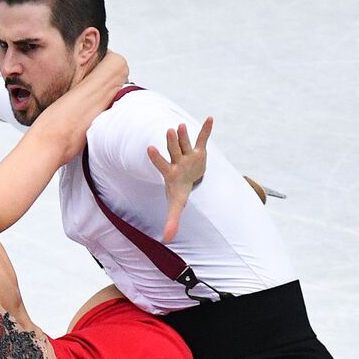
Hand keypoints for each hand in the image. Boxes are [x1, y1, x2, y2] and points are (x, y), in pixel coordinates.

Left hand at [146, 116, 212, 240]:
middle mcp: (177, 161)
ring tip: (181, 125)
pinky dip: (206, 129)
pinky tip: (210, 118)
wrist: (188, 179)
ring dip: (184, 134)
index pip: (161, 164)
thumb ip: (172, 221)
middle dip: (171, 142)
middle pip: (173, 150)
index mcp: (170, 173)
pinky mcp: (198, 150)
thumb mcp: (177, 205)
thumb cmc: (179, 191)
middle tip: (169, 131)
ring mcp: (187, 154)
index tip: (149, 148)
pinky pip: (202, 138)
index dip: (156, 157)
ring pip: (184, 143)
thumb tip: (167, 240)